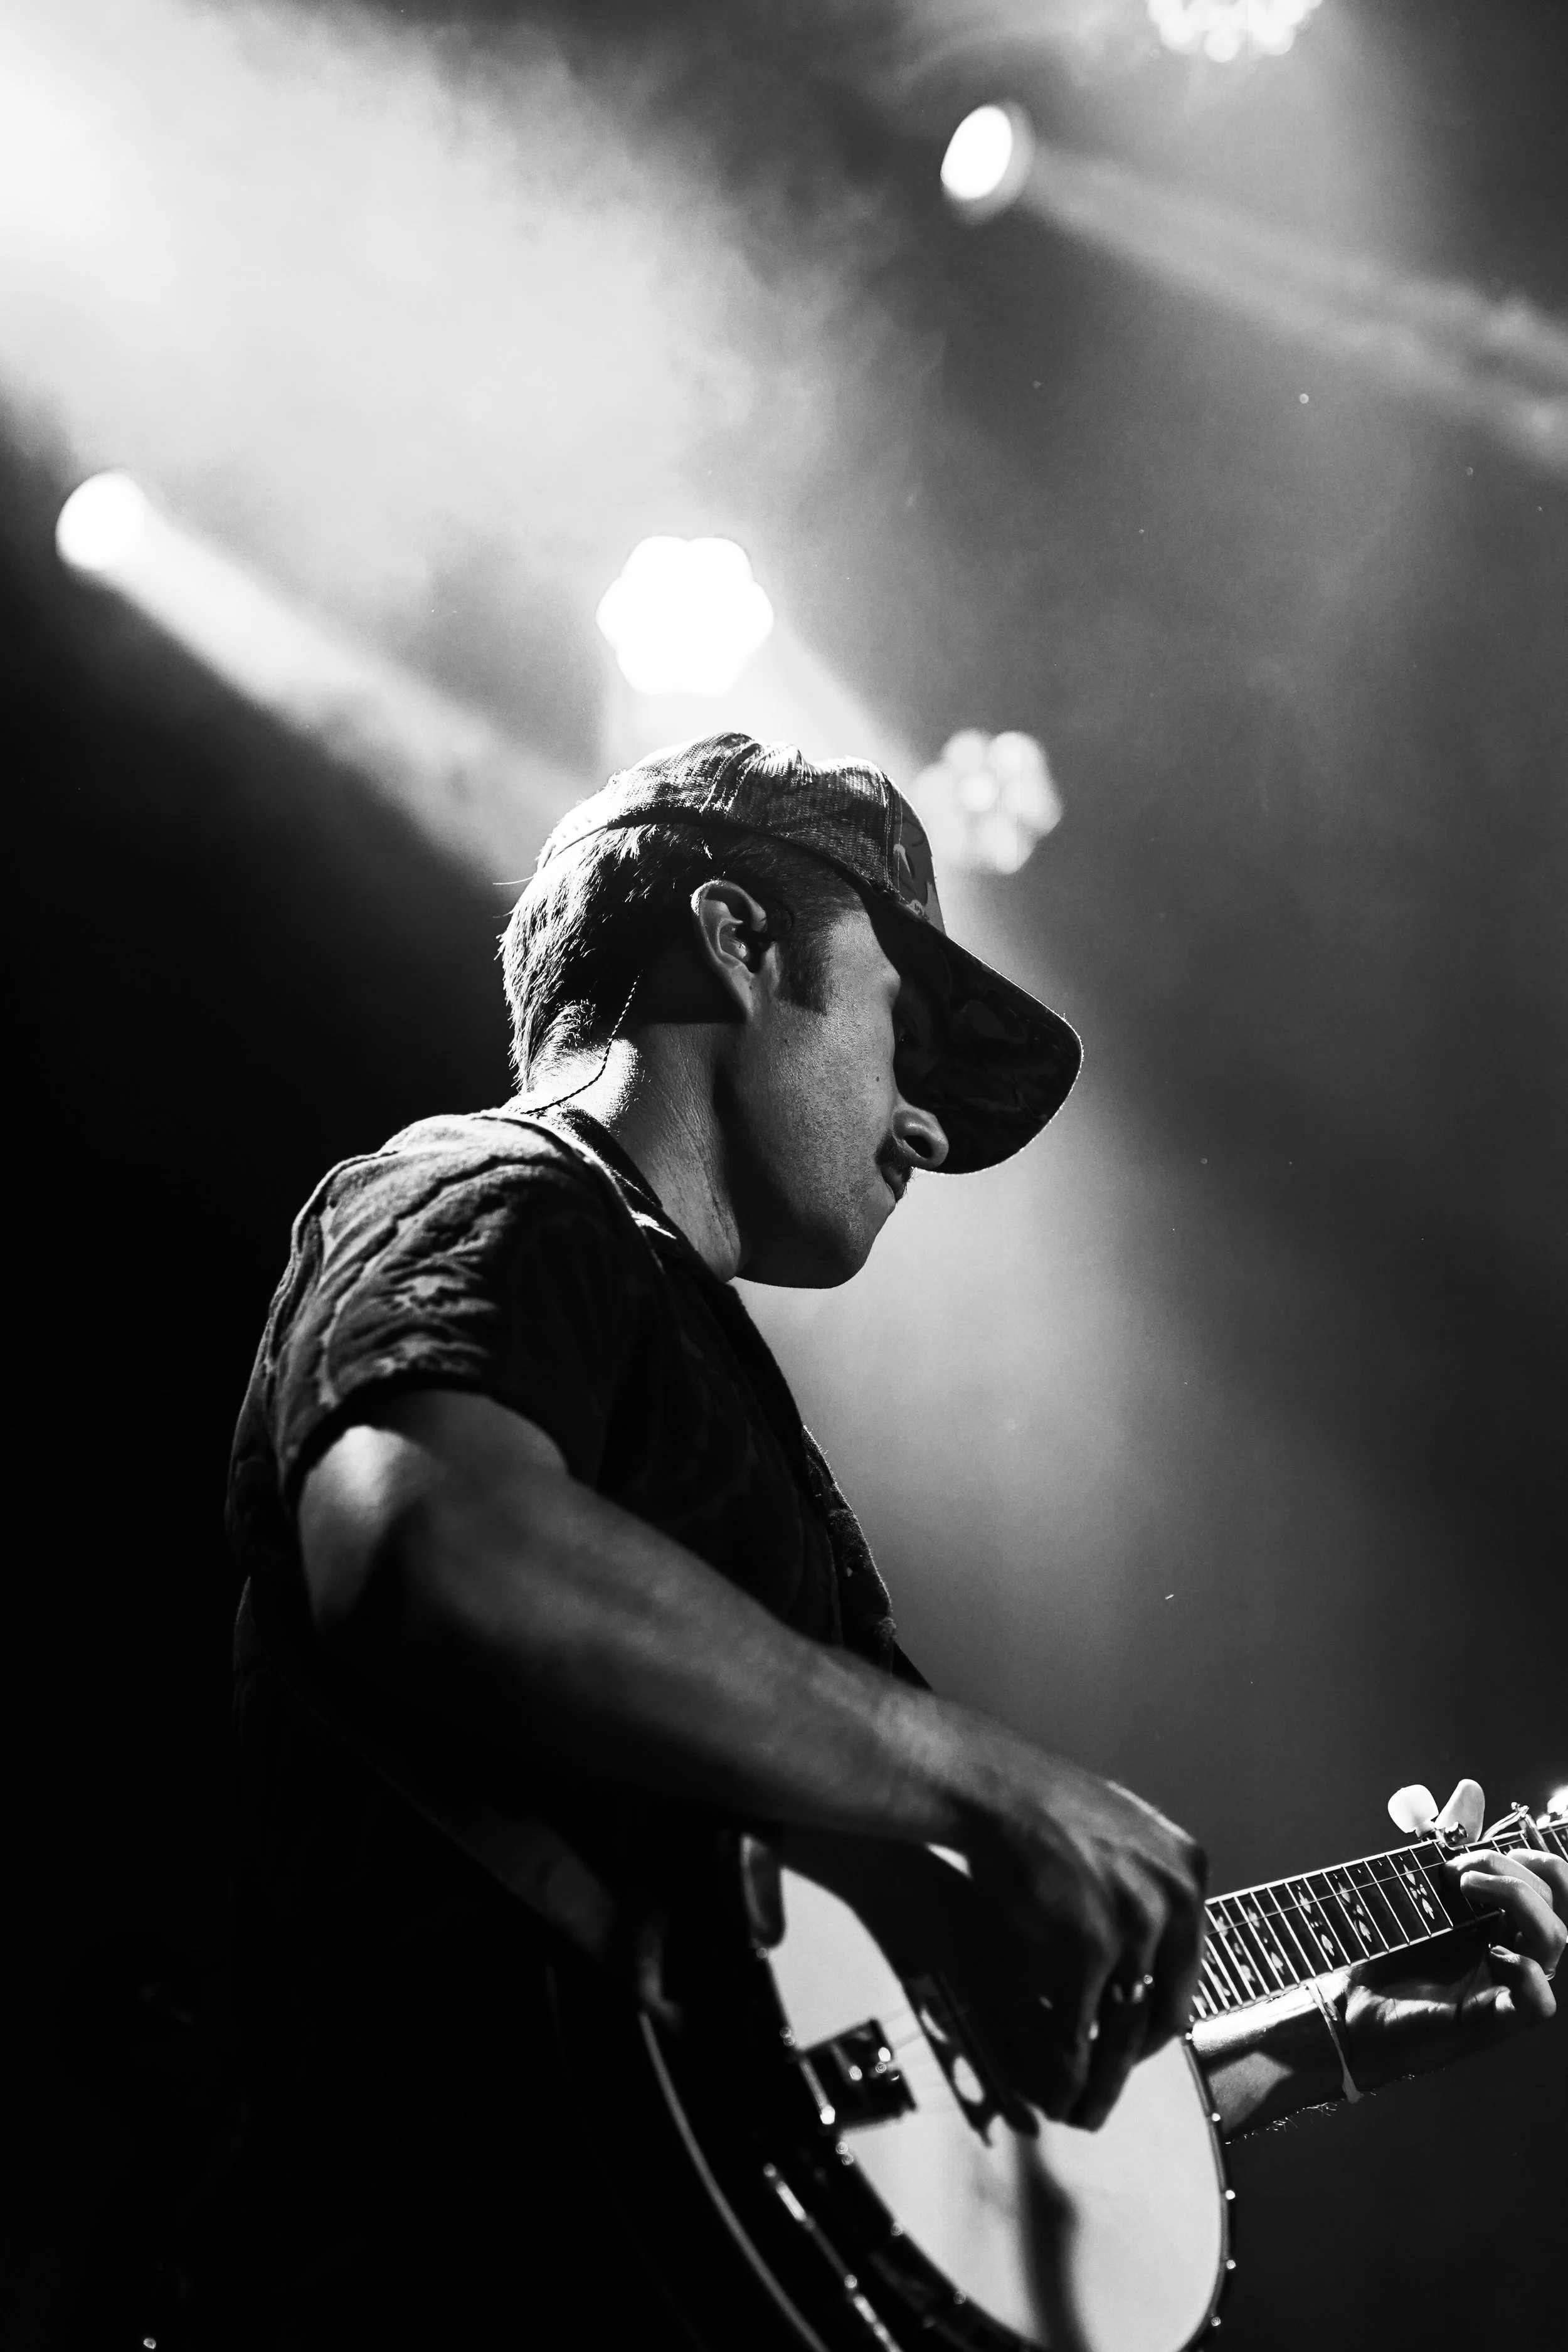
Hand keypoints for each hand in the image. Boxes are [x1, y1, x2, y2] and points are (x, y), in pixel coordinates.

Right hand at [946, 1735, 1206, 2130]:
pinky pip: (1079, 2032)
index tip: (1134, 2041)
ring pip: (1125, 2031)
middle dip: (1133, 2060)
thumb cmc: (1038, 1806)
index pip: (1187, 1969)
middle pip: (1164, 2008)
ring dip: (1102, 2082)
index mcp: (1189, 1870)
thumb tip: (1144, 1955)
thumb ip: (1144, 1887)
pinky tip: (1053, 2093)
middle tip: (1108, 2088)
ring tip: (1083, 2110)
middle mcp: (1176, 1901)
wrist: (990, 1787)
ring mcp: (1135, 1928)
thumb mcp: (1121, 1833)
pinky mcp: (1088, 1953)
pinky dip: (1066, 2072)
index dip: (1157, 2015)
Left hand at [1341, 1778, 1565, 2090]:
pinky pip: (1540, 2002)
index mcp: (1504, 1920)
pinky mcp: (1493, 2020)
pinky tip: (1493, 1953)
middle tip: (1459, 1869)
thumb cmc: (1385, 1949)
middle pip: (1556, 1901)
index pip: (1552, 1881)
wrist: (1347, 2006)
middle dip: (1512, 1869)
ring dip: (1519, 1900)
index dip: (1532, 1856)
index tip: (1479, 1848)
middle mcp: (1516, 1950)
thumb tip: (1471, 1789)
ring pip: (1557, 1940)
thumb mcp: (1415, 1885)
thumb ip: (1444, 1840)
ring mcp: (1508, 1986)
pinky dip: (1527, 1973)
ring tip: (1465, 1888)